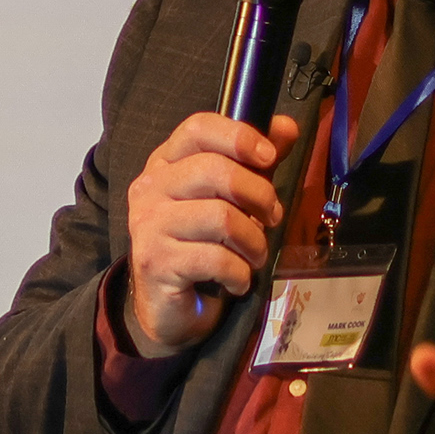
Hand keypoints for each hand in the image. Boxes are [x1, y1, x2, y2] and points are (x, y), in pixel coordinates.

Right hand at [120, 110, 304, 357]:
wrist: (168, 306)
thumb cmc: (201, 245)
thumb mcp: (231, 198)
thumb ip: (254, 162)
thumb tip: (286, 127)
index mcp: (166, 163)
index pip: (198, 128)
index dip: (239, 136)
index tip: (269, 156)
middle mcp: (151, 188)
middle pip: (216, 171)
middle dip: (260, 195)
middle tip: (273, 218)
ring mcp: (148, 224)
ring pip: (222, 217)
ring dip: (254, 241)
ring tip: (255, 255)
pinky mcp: (155, 261)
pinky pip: (215, 259)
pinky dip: (239, 273)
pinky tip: (237, 280)